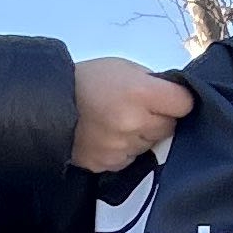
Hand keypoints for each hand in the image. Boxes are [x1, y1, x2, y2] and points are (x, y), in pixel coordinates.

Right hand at [71, 56, 193, 173]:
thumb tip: (173, 96)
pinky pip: (131, 159)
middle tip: (141, 109)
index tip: (170, 98)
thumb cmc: (88, 80)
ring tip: (121, 123)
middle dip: (161, 118)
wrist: (48, 105)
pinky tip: (110, 137)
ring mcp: (122, 147)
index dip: (178, 100)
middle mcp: (135, 123)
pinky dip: (126, 150)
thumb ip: (152, 83)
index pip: (184, 104)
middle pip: (170, 127)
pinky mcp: (109, 164)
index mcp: (141, 93)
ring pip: (151, 145)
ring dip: (143, 136)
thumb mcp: (124, 68)